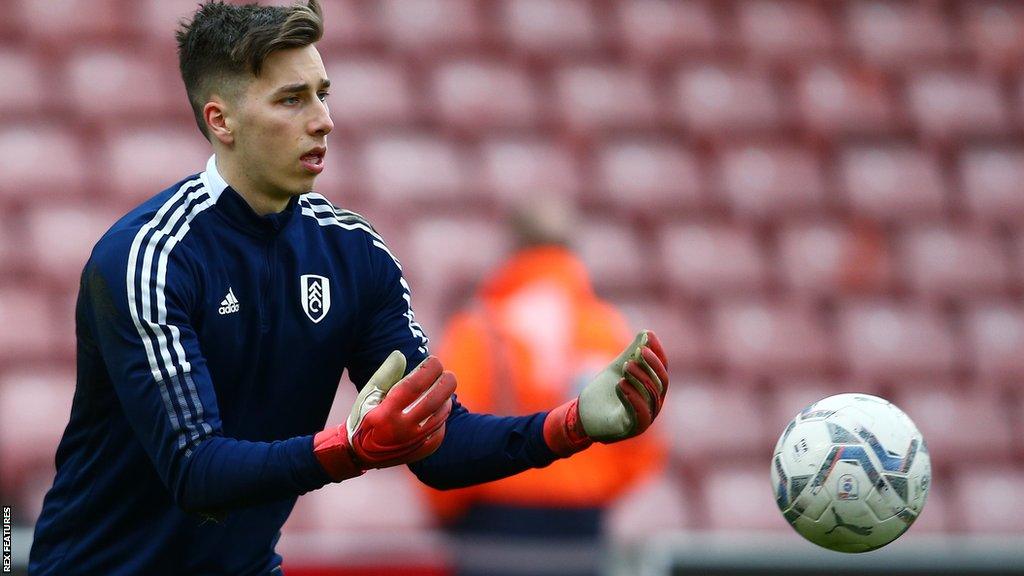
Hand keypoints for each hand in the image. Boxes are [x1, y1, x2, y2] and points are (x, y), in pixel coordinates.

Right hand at [313, 351, 455, 480]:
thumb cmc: (364, 417)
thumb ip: (384, 375)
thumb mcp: (368, 395)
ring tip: (442, 389)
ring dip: (446, 399)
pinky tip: (437, 409)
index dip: (428, 369)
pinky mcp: (421, 452)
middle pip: (433, 401)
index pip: (414, 385)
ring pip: (440, 416)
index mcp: (385, 413)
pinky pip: (440, 432)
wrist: (359, 454)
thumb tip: (401, 355)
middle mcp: (400, 430)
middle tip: (447, 374)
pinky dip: (441, 418)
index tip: (434, 360)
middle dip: (446, 383)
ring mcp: (413, 443)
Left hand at [543, 330, 667, 456]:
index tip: (649, 337)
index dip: (657, 353)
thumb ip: (632, 353)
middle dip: (651, 365)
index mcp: (653, 389)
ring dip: (640, 378)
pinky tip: (620, 383)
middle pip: (661, 383)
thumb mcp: (618, 368)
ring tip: (625, 365)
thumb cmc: (603, 392)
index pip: (662, 369)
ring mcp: (645, 419)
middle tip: (637, 351)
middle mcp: (653, 404)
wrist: (583, 415)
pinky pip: (640, 414)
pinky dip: (632, 397)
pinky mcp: (632, 429)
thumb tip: (647, 333)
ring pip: (651, 397)